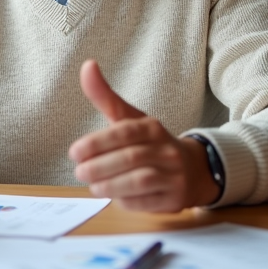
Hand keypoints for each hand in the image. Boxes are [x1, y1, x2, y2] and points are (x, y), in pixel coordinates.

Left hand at [68, 60, 219, 211]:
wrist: (192, 169)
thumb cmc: (150, 143)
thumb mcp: (129, 118)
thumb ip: (105, 96)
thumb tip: (87, 65)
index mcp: (152, 128)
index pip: (124, 133)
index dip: (97, 143)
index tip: (74, 152)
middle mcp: (167, 150)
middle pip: (130, 158)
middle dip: (99, 167)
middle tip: (79, 172)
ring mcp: (174, 176)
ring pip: (140, 182)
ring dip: (110, 186)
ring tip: (92, 186)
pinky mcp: (175, 199)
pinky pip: (147, 203)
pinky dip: (126, 201)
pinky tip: (114, 197)